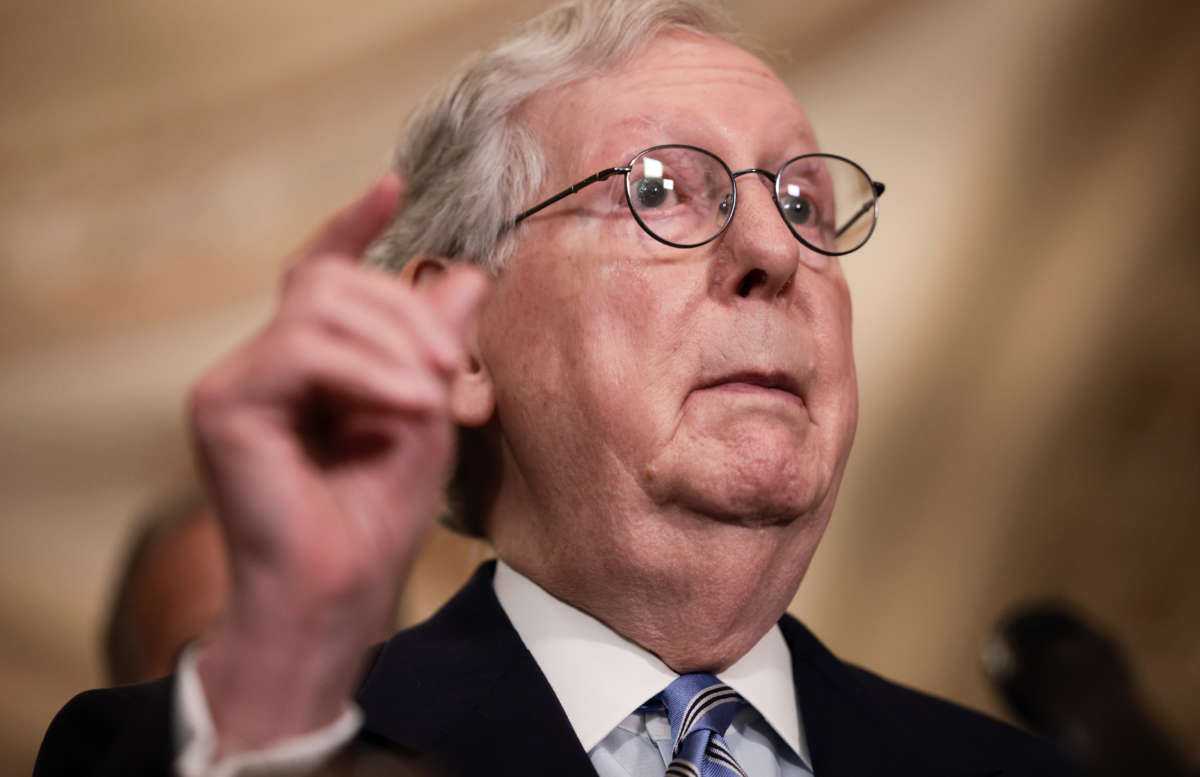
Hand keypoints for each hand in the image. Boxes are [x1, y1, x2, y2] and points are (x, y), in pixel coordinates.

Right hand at [187, 173, 487, 754]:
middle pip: (333, 282)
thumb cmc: (379, 515)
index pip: (320, 272)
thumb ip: (437, 344)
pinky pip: (303, 348)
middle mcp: (263, 363)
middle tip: (453, 369)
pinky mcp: (223, 403)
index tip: (393, 184)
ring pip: (319, 305)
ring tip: (434, 393)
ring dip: (396, 342)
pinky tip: (412, 403)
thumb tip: (468, 273)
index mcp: (306, 364)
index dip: (353, 224)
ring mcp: (235, 380)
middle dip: (406, 312)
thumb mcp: (427, 413)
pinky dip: (369, 369)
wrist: (338, 594)